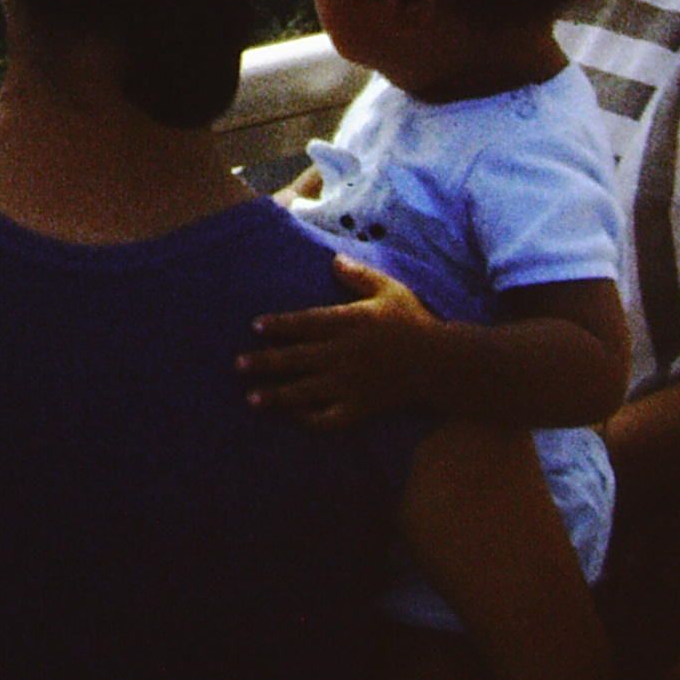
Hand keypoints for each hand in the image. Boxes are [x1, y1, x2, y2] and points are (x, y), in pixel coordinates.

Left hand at [238, 258, 440, 428]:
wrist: (441, 363)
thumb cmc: (414, 323)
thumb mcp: (390, 290)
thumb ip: (359, 276)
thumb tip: (333, 260)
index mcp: (351, 323)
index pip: (307, 323)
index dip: (280, 325)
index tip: (255, 326)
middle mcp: (346, 354)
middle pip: (299, 358)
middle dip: (266, 362)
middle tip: (238, 365)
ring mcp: (353, 384)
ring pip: (307, 391)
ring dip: (278, 395)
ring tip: (251, 398)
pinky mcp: (362, 407)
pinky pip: (330, 418)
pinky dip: (310, 419)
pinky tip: (293, 418)